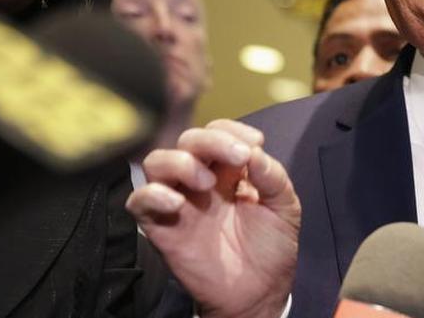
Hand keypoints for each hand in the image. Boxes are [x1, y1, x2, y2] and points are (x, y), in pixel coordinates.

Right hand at [127, 119, 299, 317]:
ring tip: (206, 182)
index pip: (217, 132)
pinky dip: (151, 195)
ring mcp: (179, 202)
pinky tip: (177, 203)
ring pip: (157, 162)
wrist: (258, 293)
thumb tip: (255, 151)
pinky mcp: (160, 228)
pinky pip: (138, 202)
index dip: (231, 130)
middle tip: (236, 157)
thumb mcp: (284, 207)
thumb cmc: (270, 247)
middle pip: (188, 140)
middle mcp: (200, 180)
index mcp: (228, 170)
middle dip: (211, 141)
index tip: (254, 143)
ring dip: (180, 162)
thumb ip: (272, 177)